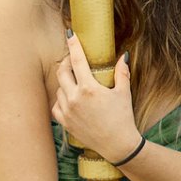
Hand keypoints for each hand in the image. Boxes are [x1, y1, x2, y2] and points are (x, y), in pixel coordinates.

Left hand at [50, 32, 136, 155]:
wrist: (118, 145)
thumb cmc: (123, 118)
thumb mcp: (124, 93)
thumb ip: (121, 73)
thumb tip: (123, 56)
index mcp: (89, 88)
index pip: (76, 60)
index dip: (73, 45)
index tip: (70, 34)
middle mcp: (75, 98)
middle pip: (61, 72)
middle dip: (66, 62)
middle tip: (72, 59)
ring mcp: (68, 111)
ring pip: (59, 88)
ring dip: (65, 82)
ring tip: (75, 81)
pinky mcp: (64, 122)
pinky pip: (56, 105)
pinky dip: (61, 99)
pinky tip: (70, 98)